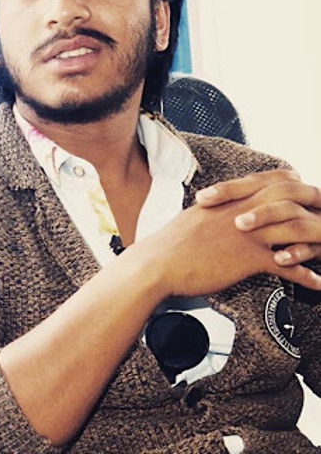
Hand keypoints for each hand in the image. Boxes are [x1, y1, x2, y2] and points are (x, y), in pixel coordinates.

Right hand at [136, 177, 320, 299]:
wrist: (159, 263)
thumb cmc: (171, 244)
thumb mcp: (195, 217)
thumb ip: (213, 211)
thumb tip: (218, 212)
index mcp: (230, 199)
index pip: (269, 181)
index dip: (291, 183)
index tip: (302, 186)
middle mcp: (243, 210)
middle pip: (289, 197)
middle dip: (313, 202)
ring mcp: (248, 233)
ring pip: (295, 228)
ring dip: (316, 239)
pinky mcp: (248, 258)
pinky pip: (287, 265)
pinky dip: (305, 275)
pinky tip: (317, 282)